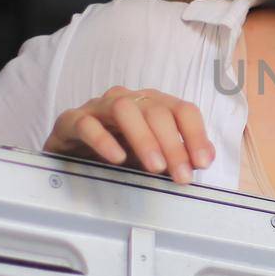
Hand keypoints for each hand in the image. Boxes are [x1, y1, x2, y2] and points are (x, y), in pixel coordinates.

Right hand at [43, 86, 213, 182]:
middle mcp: (129, 99)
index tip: (202, 163)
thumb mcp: (152, 155)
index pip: (182, 110)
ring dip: (143, 138)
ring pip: (124, 109)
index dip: (196, 134)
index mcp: (153, 104)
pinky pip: (87, 124)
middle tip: (180, 175)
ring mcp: (99, 107)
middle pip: (156, 111)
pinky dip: (103, 140)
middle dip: (173, 144)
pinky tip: (117, 158)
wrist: (70, 153)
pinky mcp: (71, 120)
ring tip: (155, 166)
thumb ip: (178, 154)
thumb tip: (204, 158)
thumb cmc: (117, 151)